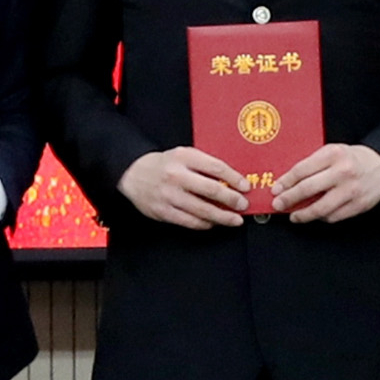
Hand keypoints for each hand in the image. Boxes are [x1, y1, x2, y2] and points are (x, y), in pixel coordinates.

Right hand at [119, 146, 248, 228]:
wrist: (133, 174)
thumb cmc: (164, 165)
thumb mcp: (184, 155)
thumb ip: (205, 165)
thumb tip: (232, 181)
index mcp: (184, 157)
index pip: (216, 168)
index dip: (234, 179)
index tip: (245, 186)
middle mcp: (176, 175)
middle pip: (211, 190)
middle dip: (232, 200)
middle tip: (243, 205)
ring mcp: (169, 195)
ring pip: (202, 210)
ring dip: (222, 217)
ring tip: (235, 220)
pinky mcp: (163, 211)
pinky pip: (189, 221)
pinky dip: (205, 223)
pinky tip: (213, 223)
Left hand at [275, 143, 379, 222]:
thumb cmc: (353, 158)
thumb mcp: (332, 151)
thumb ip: (313, 164)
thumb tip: (288, 182)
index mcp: (333, 154)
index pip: (302, 170)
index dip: (285, 182)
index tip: (276, 189)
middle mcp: (342, 172)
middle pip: (307, 189)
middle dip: (289, 199)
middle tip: (278, 204)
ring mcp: (351, 190)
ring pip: (320, 208)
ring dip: (303, 214)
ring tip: (294, 216)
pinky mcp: (359, 205)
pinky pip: (334, 216)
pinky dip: (321, 217)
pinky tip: (316, 215)